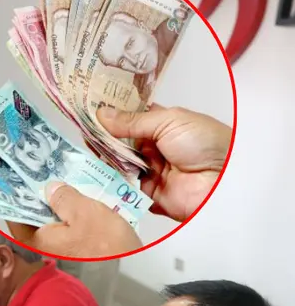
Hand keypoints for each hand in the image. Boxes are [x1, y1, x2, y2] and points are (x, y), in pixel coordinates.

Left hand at [8, 182, 141, 257]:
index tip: (15, 174)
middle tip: (38, 167)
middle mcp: (44, 243)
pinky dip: (70, 205)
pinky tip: (76, 189)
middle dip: (37, 192)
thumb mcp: (83, 212)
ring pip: (51, 215)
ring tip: (57, 172)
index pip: (14, 214)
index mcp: (36, 239)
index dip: (15, 194)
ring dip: (56, 197)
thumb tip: (49, 187)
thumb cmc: (106, 243)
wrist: (134, 265)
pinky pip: (67, 219)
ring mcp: (60, 243)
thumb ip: (63, 197)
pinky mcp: (76, 241)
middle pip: (33, 213)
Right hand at [97, 105, 229, 221]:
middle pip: (120, 144)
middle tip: (82, 133)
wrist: (224, 180)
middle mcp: (154, 148)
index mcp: (162, 126)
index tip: (89, 111)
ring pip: (118, 165)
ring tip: (85, 153)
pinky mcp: (147, 194)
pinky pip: (124, 189)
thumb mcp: (169, 121)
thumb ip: (132, 121)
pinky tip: (95, 175)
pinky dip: (111, 183)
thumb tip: (102, 114)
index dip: (111, 117)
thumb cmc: (207, 143)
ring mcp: (149, 171)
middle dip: (103, 139)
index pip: (130, 120)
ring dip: (105, 160)